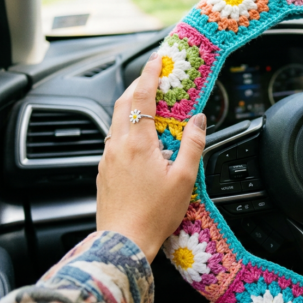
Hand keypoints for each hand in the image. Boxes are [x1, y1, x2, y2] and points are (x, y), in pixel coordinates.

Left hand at [96, 53, 206, 262]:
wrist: (123, 241)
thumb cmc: (154, 214)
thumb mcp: (184, 178)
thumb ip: (192, 144)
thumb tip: (199, 121)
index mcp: (137, 143)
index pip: (141, 96)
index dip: (150, 74)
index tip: (157, 60)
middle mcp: (117, 146)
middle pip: (123, 102)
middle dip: (138, 85)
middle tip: (154, 78)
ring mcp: (107, 158)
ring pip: (116, 121)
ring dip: (132, 106)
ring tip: (150, 108)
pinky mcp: (103, 171)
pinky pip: (114, 139)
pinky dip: (127, 128)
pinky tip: (140, 140)